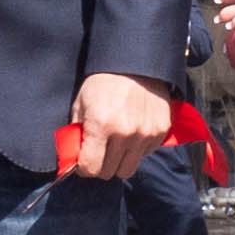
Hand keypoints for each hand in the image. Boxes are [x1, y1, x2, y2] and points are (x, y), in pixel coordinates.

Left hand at [63, 72, 189, 183]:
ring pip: (129, 168)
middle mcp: (125, 133)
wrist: (135, 63)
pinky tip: (132, 133)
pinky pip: (145, 154)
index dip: (84, 168)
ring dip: (120, 161)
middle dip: (100, 165)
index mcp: (101, 125)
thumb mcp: (81, 103)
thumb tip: (73, 157)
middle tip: (99, 152)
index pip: (90, 168)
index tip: (83, 162)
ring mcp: (145, 133)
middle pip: (109, 172)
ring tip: (116, 144)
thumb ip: (76, 132)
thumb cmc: (103, 82)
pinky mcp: (161, 131)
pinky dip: (137, 150)